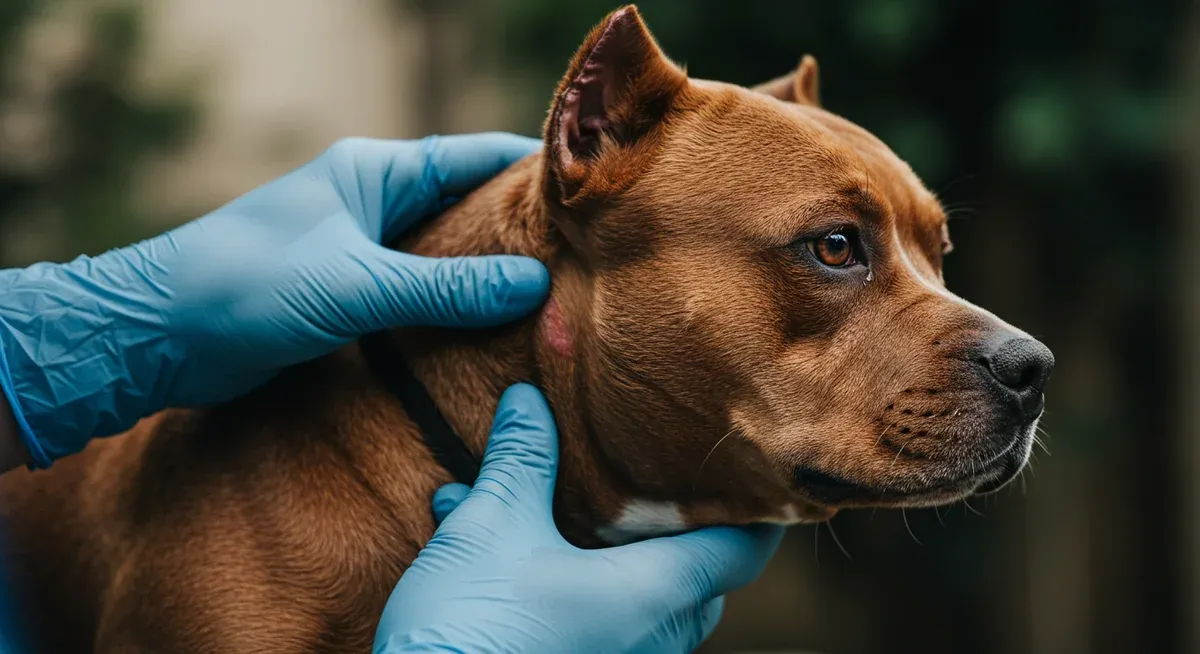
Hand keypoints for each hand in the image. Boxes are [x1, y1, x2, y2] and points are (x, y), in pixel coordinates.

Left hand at [0, 134, 547, 465]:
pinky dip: (452, 312)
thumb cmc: (247, 286)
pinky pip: (417, 296)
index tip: (596, 192)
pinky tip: (489, 337)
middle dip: (521, 230)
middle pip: (466, 206)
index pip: (473, 156)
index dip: (534, 170)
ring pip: (444, 256)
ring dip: (487, 277)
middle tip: (589, 260)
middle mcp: (372, 202)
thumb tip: (534, 284)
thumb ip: (446, 288)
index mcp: (375, 172)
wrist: (156, 334)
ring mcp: (359, 249)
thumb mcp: (356, 284)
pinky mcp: (346, 296)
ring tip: (553, 301)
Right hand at [374, 384, 784, 653]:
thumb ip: (521, 460)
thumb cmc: (472, 626)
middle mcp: (650, 640)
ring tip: (554, 504)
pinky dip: (565, 585)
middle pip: (694, 580)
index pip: (741, 552)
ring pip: (638, 604)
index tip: (757, 476)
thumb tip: (528, 400)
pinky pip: (589, 625)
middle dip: (673, 532)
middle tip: (655, 485)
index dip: (756, 511)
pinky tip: (498, 550)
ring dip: (606, 555)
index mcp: (653, 594)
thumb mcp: (491, 526)